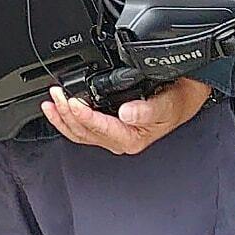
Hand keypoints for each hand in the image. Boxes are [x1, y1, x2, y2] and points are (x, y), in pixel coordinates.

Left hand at [41, 78, 211, 153]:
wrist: (182, 99)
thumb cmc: (176, 103)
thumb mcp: (168, 104)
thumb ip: (149, 110)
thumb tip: (127, 113)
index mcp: (132, 139)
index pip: (101, 129)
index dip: (85, 116)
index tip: (74, 102)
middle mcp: (119, 140)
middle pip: (85, 132)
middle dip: (68, 113)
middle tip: (58, 94)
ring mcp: (110, 136)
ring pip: (79, 132)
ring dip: (62, 117)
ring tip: (52, 100)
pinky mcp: (105, 128)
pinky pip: (81, 128)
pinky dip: (65, 118)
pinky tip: (57, 109)